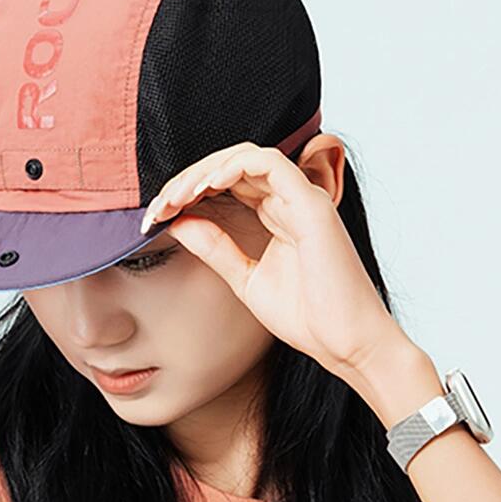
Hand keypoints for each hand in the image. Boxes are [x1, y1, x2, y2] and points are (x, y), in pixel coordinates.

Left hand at [140, 140, 411, 380]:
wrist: (345, 343)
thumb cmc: (308, 317)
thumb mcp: (245, 278)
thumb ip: (215, 247)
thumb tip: (178, 222)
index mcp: (276, 216)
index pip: (226, 184)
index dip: (187, 192)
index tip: (155, 216)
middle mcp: (289, 202)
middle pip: (230, 166)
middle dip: (187, 180)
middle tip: (157, 206)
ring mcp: (302, 200)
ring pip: (246, 158)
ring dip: (204, 171)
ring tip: (175, 196)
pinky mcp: (312, 205)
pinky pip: (270, 165)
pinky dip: (235, 166)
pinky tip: (208, 185)